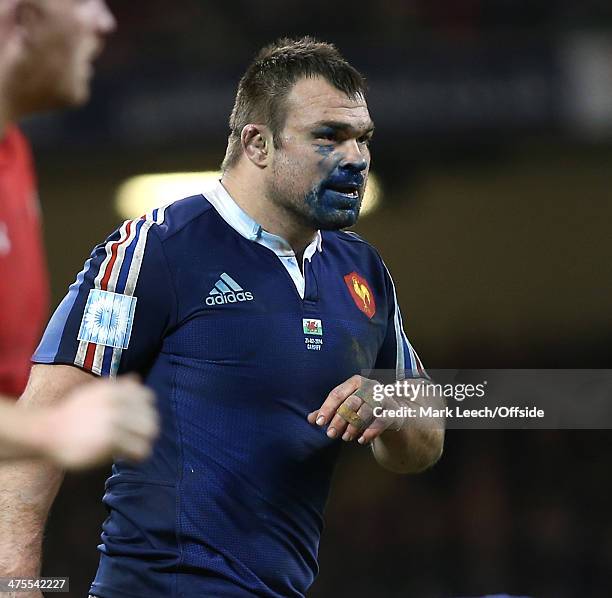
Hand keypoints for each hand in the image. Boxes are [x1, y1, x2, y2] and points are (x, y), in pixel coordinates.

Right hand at [38, 376, 158, 469]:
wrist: (47, 432)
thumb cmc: (73, 414)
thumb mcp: (94, 393)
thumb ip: (117, 387)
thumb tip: (137, 379)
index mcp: (114, 389)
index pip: (147, 397)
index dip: (145, 410)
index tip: (136, 421)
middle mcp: (115, 402)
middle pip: (151, 416)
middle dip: (147, 428)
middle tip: (137, 437)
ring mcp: (112, 420)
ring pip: (149, 432)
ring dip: (144, 441)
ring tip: (133, 447)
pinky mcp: (109, 440)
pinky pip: (139, 449)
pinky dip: (138, 455)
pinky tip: (128, 456)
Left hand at [307, 375, 405, 444]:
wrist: (392, 410)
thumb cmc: (363, 406)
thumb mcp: (346, 405)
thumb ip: (329, 410)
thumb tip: (310, 419)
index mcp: (355, 382)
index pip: (338, 394)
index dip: (327, 408)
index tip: (319, 423)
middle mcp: (370, 386)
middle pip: (351, 403)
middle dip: (339, 420)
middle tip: (330, 434)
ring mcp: (383, 397)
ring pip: (365, 412)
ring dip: (353, 427)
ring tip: (346, 438)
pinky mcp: (392, 411)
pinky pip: (380, 421)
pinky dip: (370, 432)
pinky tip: (361, 440)